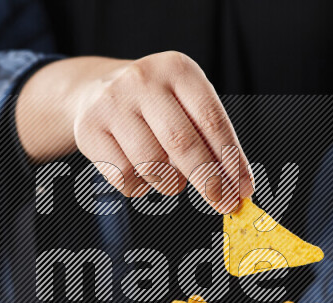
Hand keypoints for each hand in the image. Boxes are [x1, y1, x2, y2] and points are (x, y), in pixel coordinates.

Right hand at [17, 52, 252, 212]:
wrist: (93, 90)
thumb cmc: (155, 105)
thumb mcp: (186, 104)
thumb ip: (211, 139)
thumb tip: (237, 187)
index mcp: (178, 69)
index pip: (211, 120)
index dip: (231, 159)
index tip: (243, 189)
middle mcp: (143, 80)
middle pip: (181, 142)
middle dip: (208, 180)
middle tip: (223, 203)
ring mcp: (112, 104)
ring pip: (152, 164)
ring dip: (171, 184)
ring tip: (172, 178)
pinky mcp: (89, 129)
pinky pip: (125, 176)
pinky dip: (142, 187)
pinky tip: (142, 173)